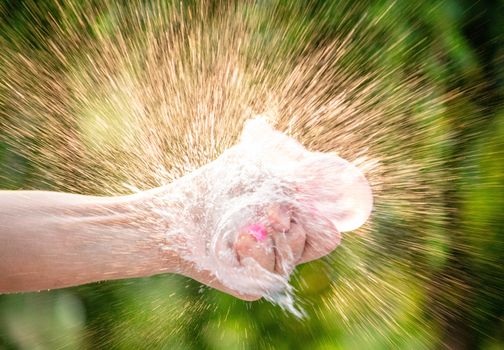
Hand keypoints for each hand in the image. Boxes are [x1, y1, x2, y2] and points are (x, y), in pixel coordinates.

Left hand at [158, 118, 371, 299]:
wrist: (177, 215)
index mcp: (290, 220)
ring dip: (272, 239)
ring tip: (244, 229)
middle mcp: (283, 245)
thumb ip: (289, 162)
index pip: (326, 227)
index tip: (310, 207)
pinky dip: (255, 254)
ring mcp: (270, 266)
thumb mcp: (253, 163)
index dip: (326, 218)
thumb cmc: (215, 186)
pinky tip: (237, 243)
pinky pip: (271, 274)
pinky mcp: (254, 285)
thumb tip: (315, 167)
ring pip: (294, 258)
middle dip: (295, 225)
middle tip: (272, 214)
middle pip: (316, 241)